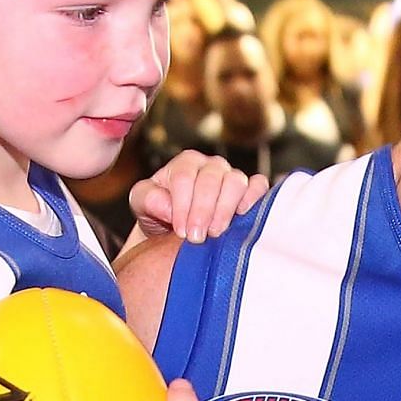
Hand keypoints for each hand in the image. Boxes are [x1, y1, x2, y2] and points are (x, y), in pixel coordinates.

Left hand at [125, 152, 267, 246]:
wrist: (178, 229)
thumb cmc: (161, 214)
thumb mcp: (142, 204)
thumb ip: (147, 199)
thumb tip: (167, 206)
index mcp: (185, 163)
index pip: (185, 177)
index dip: (183, 205)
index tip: (180, 231)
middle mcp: (211, 166)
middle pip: (211, 179)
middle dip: (203, 210)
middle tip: (196, 238)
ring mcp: (233, 176)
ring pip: (236, 182)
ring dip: (225, 209)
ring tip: (215, 233)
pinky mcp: (251, 190)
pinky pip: (259, 187)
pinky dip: (254, 199)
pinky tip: (241, 218)